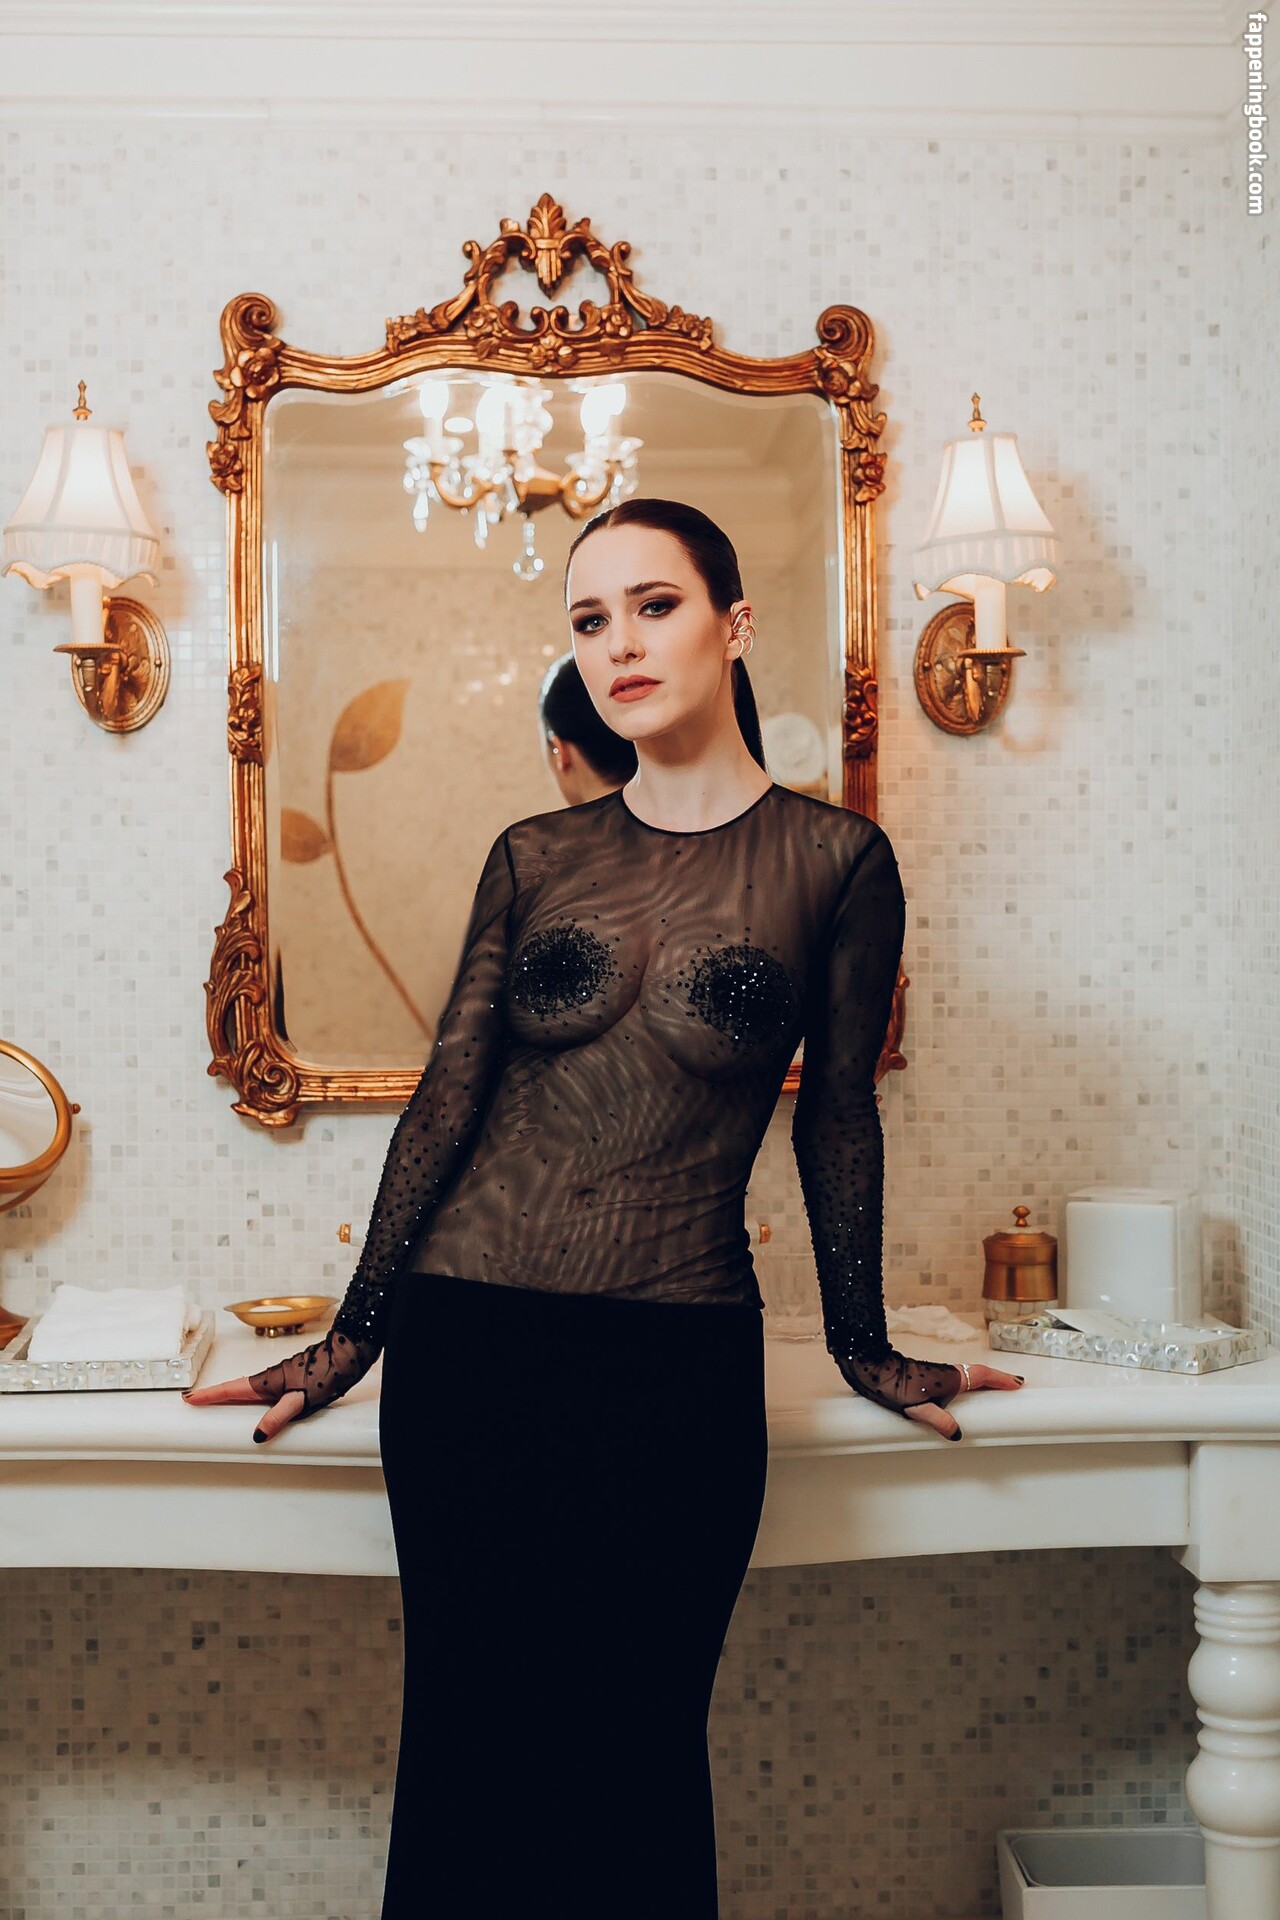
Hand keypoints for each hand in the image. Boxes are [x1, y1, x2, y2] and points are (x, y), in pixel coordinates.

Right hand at [181, 1327, 376, 1442]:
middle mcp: (270, 1378)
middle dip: (216, 1397)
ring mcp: (281, 1377)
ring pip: (251, 1390)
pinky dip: (253, 1398)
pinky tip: (259, 1406)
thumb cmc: (327, 1373)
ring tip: (220, 1407)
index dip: (209, 1396)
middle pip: (236, 1390)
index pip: (231, 1390)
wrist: (348, 1353)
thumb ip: (278, 1417)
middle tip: (197, 1404)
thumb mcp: (301, 1400)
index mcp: (266, 1383)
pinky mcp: (293, 1379)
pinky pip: (265, 1391)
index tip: (189, 1398)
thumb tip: (257, 1435)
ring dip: (233, 1397)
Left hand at [902, 1359, 1024, 1441]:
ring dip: (983, 1379)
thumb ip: (940, 1422)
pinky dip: (969, 1382)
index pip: (982, 1375)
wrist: (875, 1370)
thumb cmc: (896, 1387)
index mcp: (951, 1379)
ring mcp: (939, 1373)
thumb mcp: (919, 1409)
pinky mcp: (929, 1375)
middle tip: (1013, 1384)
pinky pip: (957, 1377)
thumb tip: (957, 1435)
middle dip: (997, 1378)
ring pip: (968, 1374)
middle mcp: (948, 1373)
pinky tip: (963, 1393)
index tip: (1017, 1383)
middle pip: (979, 1373)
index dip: (1001, 1379)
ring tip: (993, 1390)